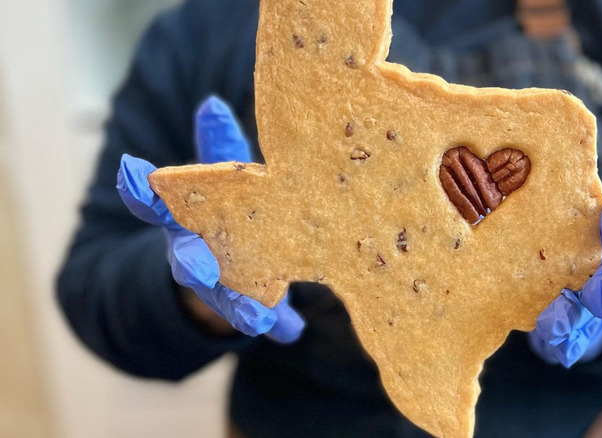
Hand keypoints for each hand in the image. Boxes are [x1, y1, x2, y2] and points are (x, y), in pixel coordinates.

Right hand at [116, 96, 304, 341]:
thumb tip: (213, 104)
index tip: (131, 171)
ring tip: (257, 318)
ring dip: (239, 308)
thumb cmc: (225, 209)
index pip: (155, 203)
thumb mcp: (224, 175)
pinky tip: (292, 332)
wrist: (230, 266)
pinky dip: (278, 325)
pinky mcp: (250, 306)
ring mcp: (220, 287)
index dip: (140, 189)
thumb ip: (219, 146)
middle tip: (202, 268)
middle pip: (187, 262)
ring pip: (225, 299)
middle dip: (193, 265)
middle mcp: (194, 256)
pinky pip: (264, 318)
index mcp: (183, 219)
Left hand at [528, 203, 601, 366]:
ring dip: (574, 321)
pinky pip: (572, 341)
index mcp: (600, 241)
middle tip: (598, 294)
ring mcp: (590, 306)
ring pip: (588, 316)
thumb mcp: (554, 218)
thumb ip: (553, 198)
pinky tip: (556, 351)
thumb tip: (530, 148)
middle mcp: (601, 273)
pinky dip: (566, 346)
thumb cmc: (553, 240)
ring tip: (556, 326)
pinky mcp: (574, 332)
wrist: (562, 287)